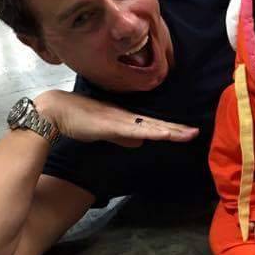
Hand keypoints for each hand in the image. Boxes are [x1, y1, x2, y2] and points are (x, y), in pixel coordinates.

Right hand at [34, 90, 198, 145]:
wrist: (57, 111)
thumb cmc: (79, 119)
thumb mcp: (106, 131)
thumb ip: (123, 137)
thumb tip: (140, 142)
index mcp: (126, 119)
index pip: (153, 125)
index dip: (171, 129)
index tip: (187, 132)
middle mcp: (127, 117)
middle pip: (157, 124)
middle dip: (177, 129)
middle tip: (196, 132)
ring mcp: (120, 120)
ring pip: (150, 126)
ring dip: (170, 130)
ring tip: (188, 133)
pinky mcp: (112, 125)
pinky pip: (135, 129)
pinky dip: (151, 131)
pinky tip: (163, 133)